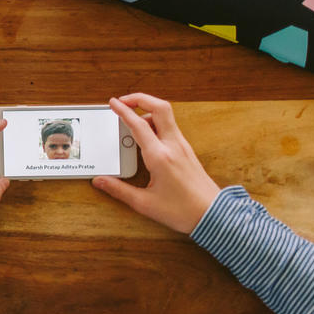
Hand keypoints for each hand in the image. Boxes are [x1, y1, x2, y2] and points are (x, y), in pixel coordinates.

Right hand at [91, 93, 220, 233]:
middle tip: (124, 101)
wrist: (213, 215)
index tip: (113, 103)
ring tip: (132, 119)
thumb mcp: (144, 203)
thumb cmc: (182, 211)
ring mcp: (182, 146)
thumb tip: (100, 181)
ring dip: (148, 110)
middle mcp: (173, 146)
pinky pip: (170, 127)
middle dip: (140, 98)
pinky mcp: (187, 150)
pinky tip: (147, 134)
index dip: (123, 111)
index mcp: (160, 157)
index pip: (138, 125)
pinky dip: (156, 122)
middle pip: (159, 107)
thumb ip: (119, 190)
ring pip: (166, 115)